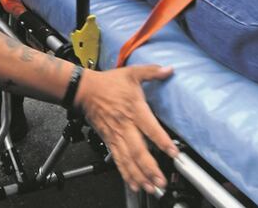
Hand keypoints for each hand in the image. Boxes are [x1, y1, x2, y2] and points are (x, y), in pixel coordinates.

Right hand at [76, 65, 176, 193]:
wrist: (84, 91)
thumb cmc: (108, 83)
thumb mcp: (132, 73)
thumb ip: (152, 72)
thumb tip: (169, 70)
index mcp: (134, 109)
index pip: (151, 129)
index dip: (162, 142)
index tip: (173, 153)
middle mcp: (126, 126)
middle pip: (139, 151)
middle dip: (151, 168)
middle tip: (162, 181)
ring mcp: (116, 136)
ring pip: (128, 160)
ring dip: (140, 175)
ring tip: (151, 187)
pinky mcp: (109, 141)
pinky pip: (119, 160)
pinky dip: (127, 174)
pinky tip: (135, 184)